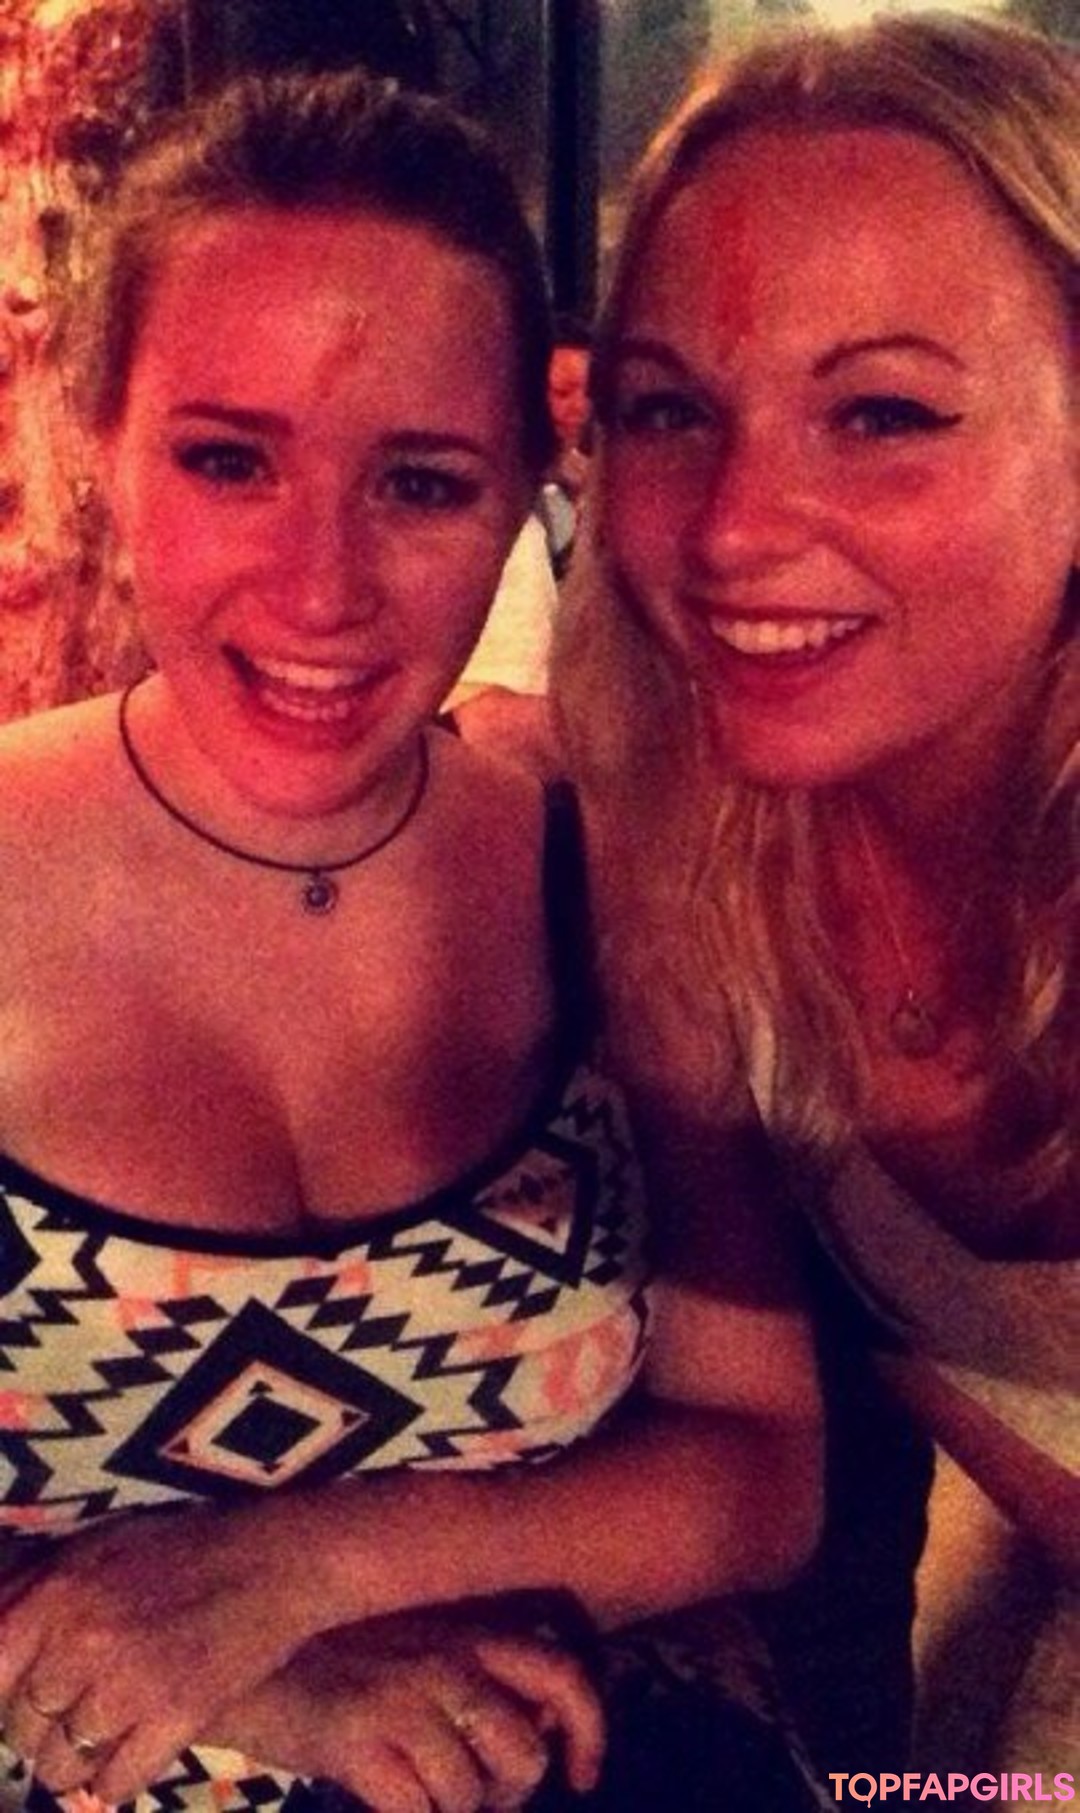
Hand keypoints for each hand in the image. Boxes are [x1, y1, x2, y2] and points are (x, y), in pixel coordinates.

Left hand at [0, 1503, 316, 1801]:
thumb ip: (38, 1589)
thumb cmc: (184, 1548)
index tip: (23, 1701)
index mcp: (59, 1592)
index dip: (2, 1697)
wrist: (274, 1560)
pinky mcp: (176, 1716)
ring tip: (102, 1740)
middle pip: (21, 1726)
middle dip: (40, 1730)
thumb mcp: (99, 1548)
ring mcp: (129, 1682)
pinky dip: (116, 1782)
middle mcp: (83, 1640)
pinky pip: (114, 1785)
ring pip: (61, 1765)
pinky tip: (134, 1753)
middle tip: (72, 1716)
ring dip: (76, 1763)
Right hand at [209, 1616, 605, 1812]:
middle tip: (472, 1800)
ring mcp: (402, 1696)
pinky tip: (380, 1804)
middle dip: (506, 1796)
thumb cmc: (333, 1658)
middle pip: (523, 1753)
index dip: (588, 1734)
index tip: (583, 1778)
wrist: (241, 1657)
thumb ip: (474, 1672)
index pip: (564, 1674)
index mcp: (467, 1629)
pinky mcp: (357, 1737)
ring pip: (469, 1795)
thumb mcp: (414, 1645)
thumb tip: (537, 1729)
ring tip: (413, 1796)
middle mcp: (445, 1657)